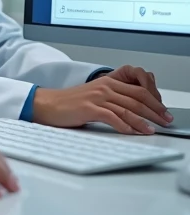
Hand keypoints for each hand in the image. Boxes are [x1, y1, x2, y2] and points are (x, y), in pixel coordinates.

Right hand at [33, 71, 172, 133]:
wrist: (48, 104)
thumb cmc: (70, 103)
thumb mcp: (95, 96)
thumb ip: (113, 100)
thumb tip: (133, 114)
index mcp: (109, 82)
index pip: (139, 90)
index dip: (155, 101)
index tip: (164, 112)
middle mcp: (105, 87)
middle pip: (138, 98)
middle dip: (155, 111)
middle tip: (166, 121)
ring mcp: (98, 97)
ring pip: (128, 108)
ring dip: (143, 121)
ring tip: (153, 129)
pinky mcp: (90, 108)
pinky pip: (112, 117)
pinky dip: (125, 126)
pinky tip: (132, 132)